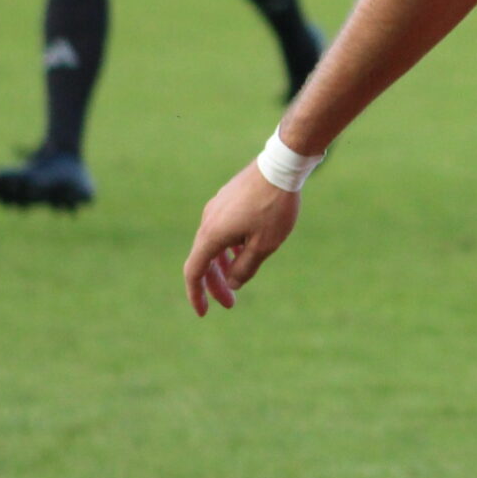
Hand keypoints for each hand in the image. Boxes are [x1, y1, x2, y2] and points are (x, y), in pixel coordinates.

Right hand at [182, 163, 300, 316]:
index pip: (194, 271)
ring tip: (238, 279)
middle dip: (215, 284)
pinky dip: (229, 247)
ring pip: (214, 244)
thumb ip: (245, 268)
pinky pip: (222, 229)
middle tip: (230, 303)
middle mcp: (208, 220)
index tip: (204, 312)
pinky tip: (244, 251)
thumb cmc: (275, 207)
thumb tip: (231, 283)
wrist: (282, 165)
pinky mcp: (228, 198)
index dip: (196, 294)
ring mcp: (217, 207)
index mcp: (212, 234)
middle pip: (204, 259)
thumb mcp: (264, 245)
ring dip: (223, 265)